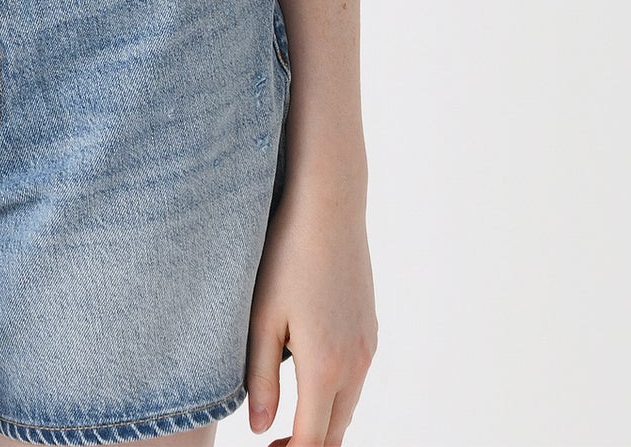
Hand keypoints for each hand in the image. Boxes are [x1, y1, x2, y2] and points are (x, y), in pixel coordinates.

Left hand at [245, 180, 377, 442]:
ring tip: (287, 409)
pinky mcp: (370, 327)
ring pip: (348, 403)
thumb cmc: (287, 256)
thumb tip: (261, 429)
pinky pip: (355, 375)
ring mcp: (368, 345)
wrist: (329, 206)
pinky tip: (307, 368)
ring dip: (322, 416)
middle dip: (309, 441)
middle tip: (275, 441)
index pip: (314, 438)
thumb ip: (260, 378)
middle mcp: (356, 363)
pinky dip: (334, 389)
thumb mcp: (262, 318)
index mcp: (325, 367)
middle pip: (336, 429)